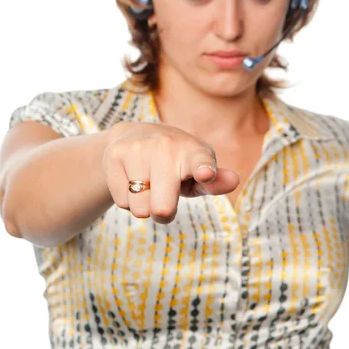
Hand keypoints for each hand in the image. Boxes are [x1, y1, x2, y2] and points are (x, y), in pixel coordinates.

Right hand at [103, 121, 239, 223]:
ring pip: (139, 209)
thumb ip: (216, 183)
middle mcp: (166, 145)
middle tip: (165, 196)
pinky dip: (127, 199)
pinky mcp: (115, 154)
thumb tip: (233, 181)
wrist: (135, 136)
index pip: (200, 162)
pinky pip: (121, 202)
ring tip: (148, 184)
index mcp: (193, 152)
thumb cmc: (177, 163)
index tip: (205, 173)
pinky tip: (131, 178)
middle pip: (162, 208)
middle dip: (163, 213)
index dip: (203, 169)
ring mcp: (138, 148)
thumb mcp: (199, 173)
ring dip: (144, 205)